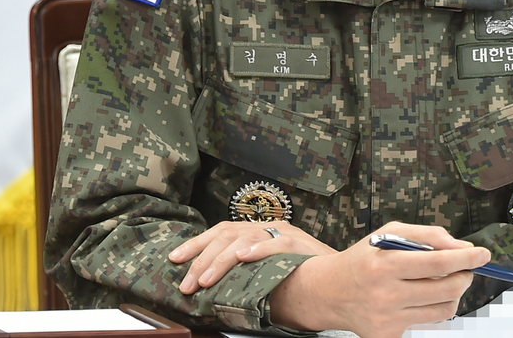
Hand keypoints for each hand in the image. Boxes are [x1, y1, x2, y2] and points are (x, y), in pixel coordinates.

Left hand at [168, 221, 335, 293]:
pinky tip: (242, 258)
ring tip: (205, 279)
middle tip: (187, 284)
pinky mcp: (301, 245)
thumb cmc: (301, 280)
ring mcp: (286, 234)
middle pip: (228, 233)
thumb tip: (208, 284)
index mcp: (260, 232)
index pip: (222, 231)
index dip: (196, 244)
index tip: (173, 260)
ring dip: (221, 259)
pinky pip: (277, 243)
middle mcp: (270, 227)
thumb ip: (244, 272)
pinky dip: (258, 249)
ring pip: (246, 238)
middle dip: (201, 258)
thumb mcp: (267, 271)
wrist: (339, 281)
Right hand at [268, 221, 489, 337]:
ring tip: (443, 283)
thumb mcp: (391, 233)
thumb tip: (463, 249)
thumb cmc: (365, 257)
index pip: (439, 262)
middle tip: (465, 269)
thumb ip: (428, 236)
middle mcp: (386, 293)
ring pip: (443, 310)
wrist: (330, 292)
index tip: (483, 254)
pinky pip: (427, 324)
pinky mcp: (388, 336)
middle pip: (447, 289)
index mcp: (386, 263)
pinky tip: (419, 299)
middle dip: (465, 276)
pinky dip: (432, 309)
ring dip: (453, 294)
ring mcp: (388, 319)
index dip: (467, 259)